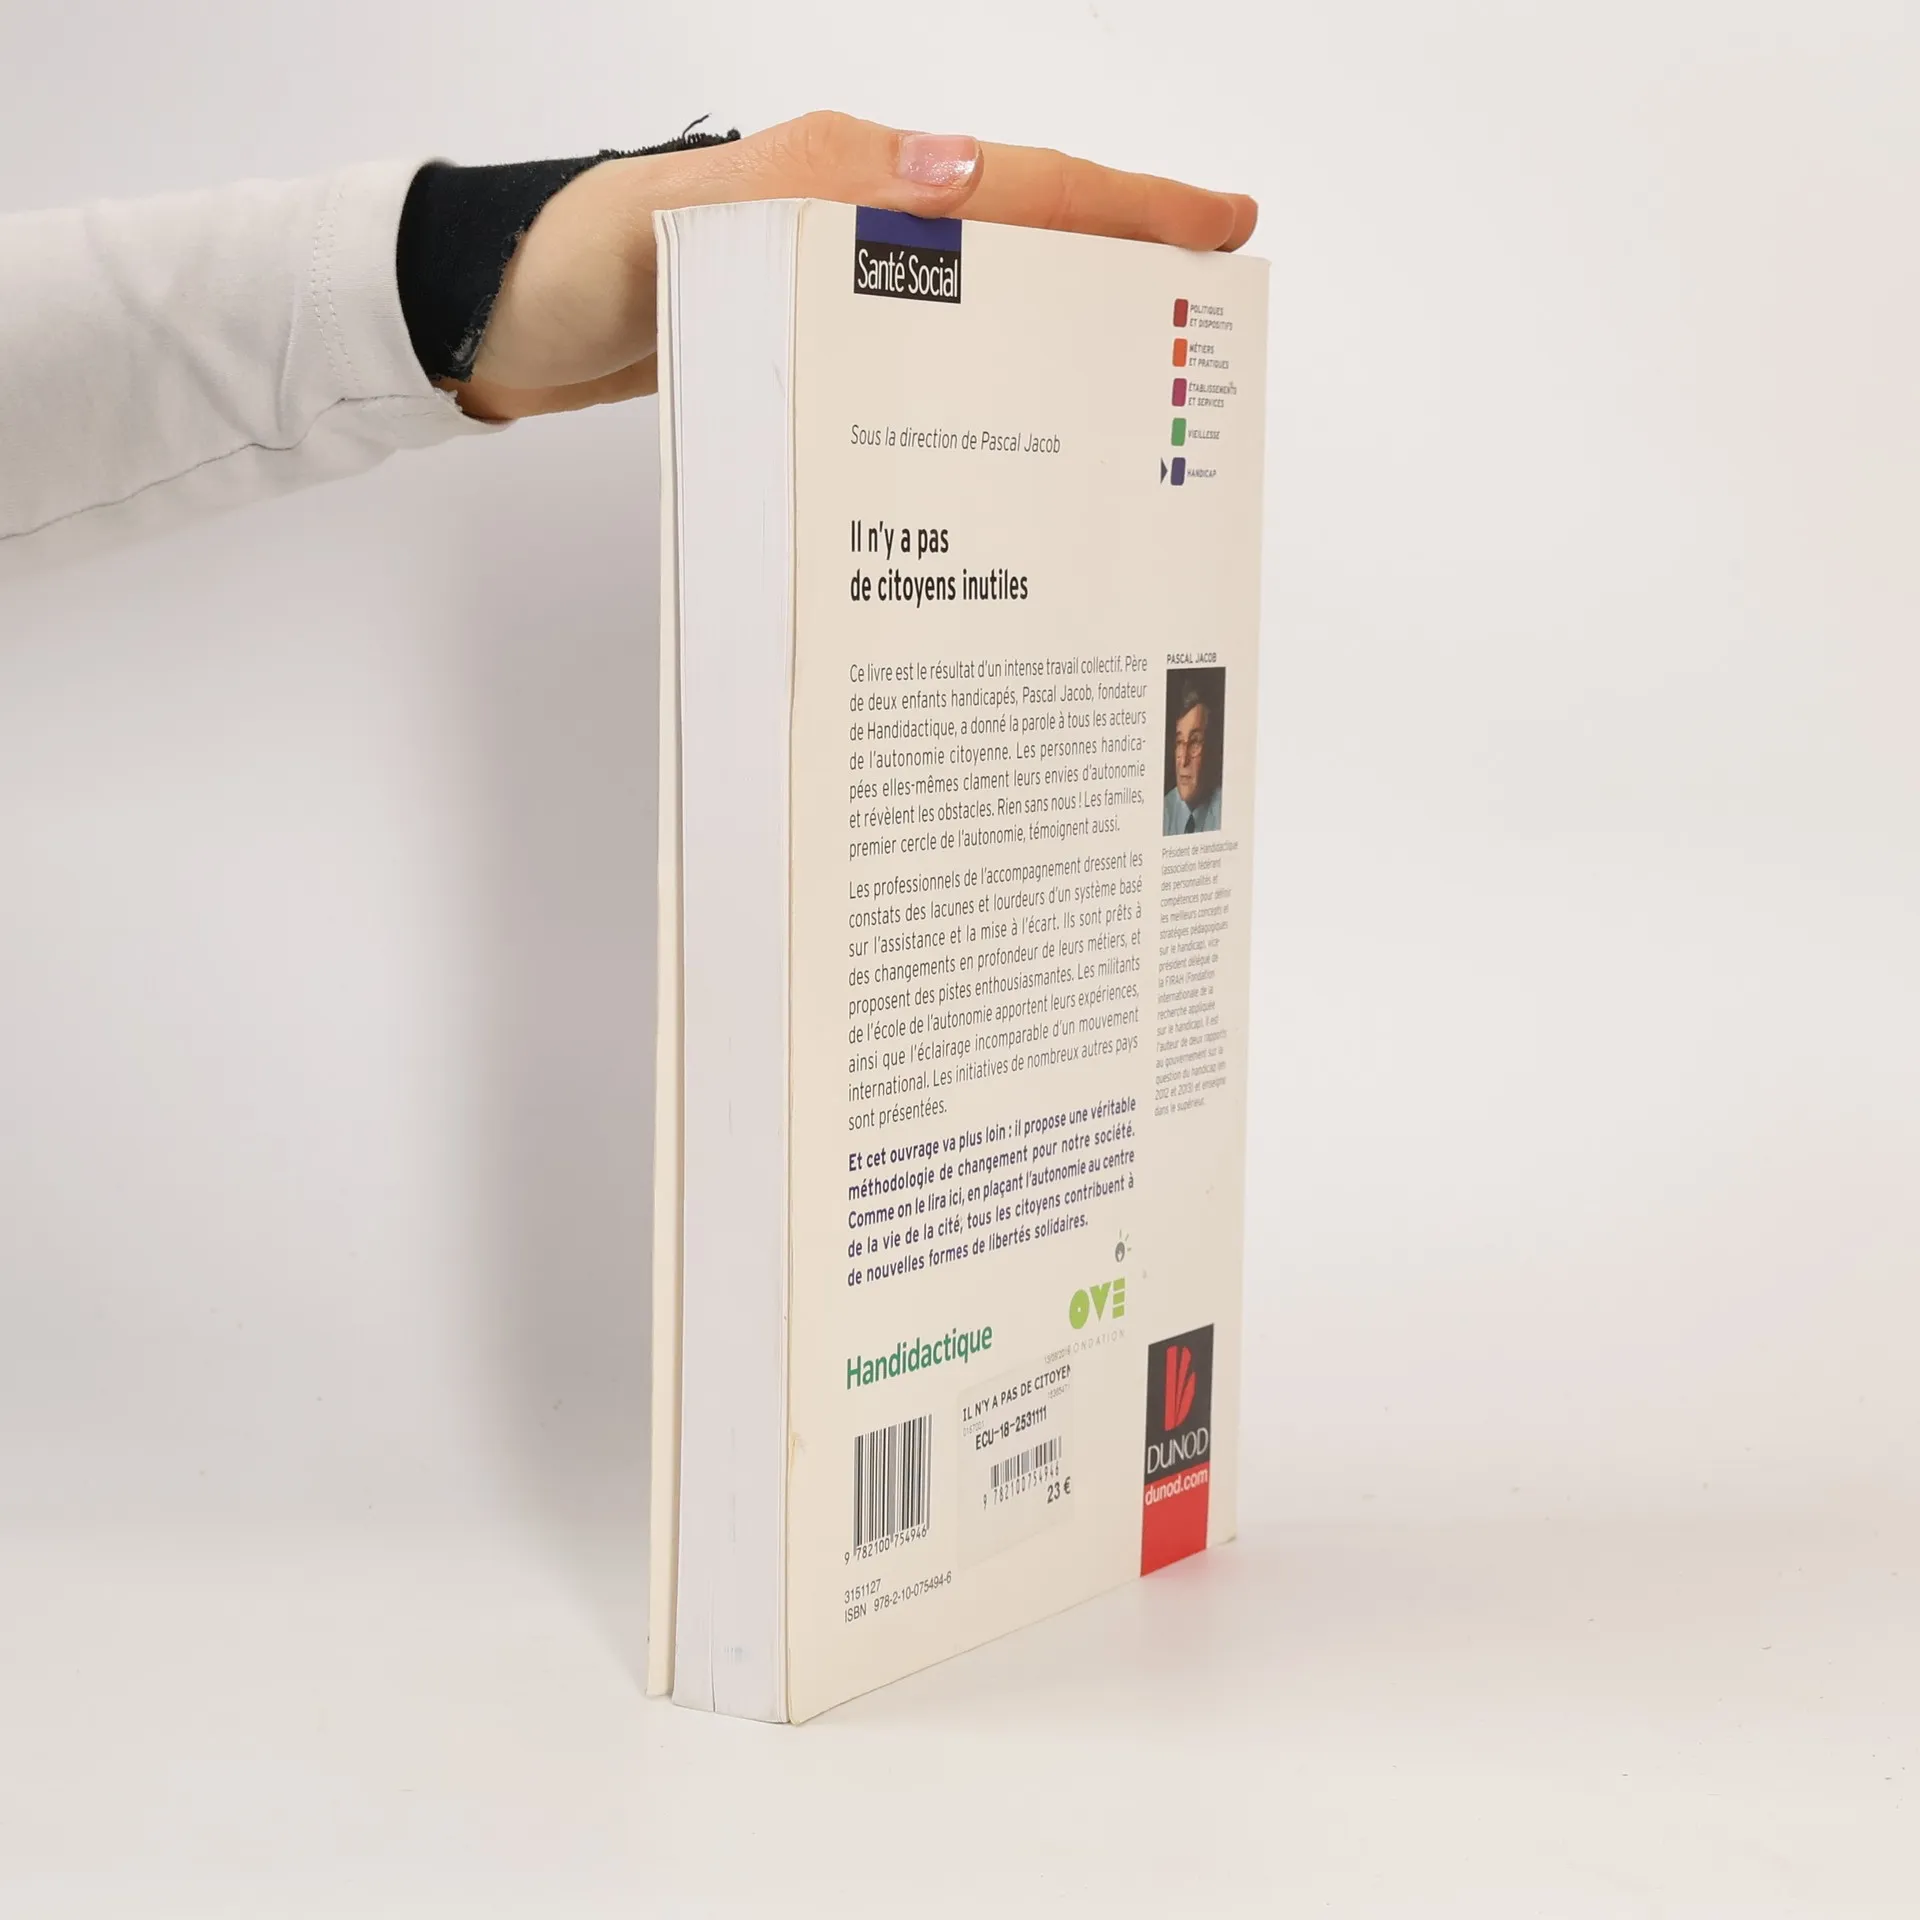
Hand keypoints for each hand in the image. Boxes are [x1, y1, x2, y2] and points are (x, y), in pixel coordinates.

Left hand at [455, 111, 1256, 420]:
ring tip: (1137, 379)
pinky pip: (917, 355)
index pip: (1015, 184)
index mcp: (842, 178)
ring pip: (978, 302)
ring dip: (1059, 328)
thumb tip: (957, 174)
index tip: (1217, 229)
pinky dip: (976, 378)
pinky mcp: (805, 344)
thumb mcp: (680, 215)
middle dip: (1122, 268)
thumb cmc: (572, 264)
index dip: (1123, 208)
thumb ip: (803, 188)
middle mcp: (851, 225)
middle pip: (1019, 241)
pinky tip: (1004, 425)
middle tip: (1207, 317)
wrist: (491, 323)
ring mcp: (832, 288)